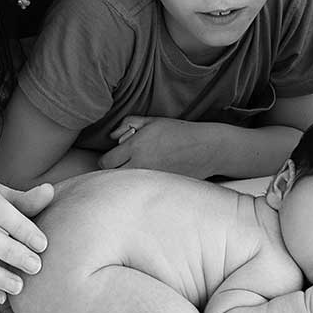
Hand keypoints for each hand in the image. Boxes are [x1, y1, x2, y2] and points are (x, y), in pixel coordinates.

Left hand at [99, 116, 214, 177]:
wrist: (205, 148)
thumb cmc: (178, 132)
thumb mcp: (152, 121)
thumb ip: (128, 124)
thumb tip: (112, 137)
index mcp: (136, 146)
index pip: (106, 161)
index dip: (107, 159)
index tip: (114, 157)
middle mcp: (141, 164)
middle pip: (112, 176)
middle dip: (114, 171)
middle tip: (123, 165)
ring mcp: (151, 178)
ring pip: (126, 185)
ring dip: (127, 179)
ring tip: (138, 170)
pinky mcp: (160, 187)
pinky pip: (142, 190)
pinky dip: (141, 186)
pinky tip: (149, 178)